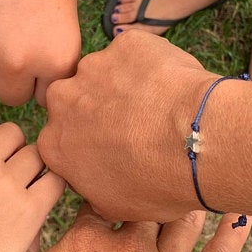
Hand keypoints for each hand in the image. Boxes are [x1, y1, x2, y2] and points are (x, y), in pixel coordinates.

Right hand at [0, 0, 80, 106]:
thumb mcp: (64, 17)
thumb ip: (48, 55)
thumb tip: (33, 81)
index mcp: (56, 60)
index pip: (45, 97)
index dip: (39, 78)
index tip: (35, 61)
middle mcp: (19, 62)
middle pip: (11, 96)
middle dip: (11, 76)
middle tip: (10, 42)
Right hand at [0, 120, 65, 251]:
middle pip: (14, 133)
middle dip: (14, 151)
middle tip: (9, 177)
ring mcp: (5, 184)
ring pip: (36, 154)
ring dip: (33, 169)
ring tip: (23, 191)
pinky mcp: (29, 208)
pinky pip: (55, 179)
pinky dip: (52, 185)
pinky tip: (41, 198)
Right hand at [0, 205, 251, 251]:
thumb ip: (23, 247)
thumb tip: (26, 216)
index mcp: (85, 242)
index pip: (98, 201)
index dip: (101, 192)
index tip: (103, 188)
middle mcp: (128, 249)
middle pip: (143, 204)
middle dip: (143, 191)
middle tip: (148, 180)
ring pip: (181, 221)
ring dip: (183, 202)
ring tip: (187, 185)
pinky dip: (230, 233)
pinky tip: (236, 214)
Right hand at [38, 30, 213, 220]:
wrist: (197, 144)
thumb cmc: (158, 183)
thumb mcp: (116, 207)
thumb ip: (92, 187)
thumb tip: (97, 183)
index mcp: (54, 143)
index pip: (63, 139)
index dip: (88, 143)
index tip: (111, 149)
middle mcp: (62, 101)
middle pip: (76, 100)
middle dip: (98, 109)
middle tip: (136, 125)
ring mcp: (93, 67)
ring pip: (106, 73)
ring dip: (125, 85)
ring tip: (161, 106)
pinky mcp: (125, 44)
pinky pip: (135, 53)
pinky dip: (151, 65)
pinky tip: (172, 86)